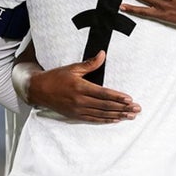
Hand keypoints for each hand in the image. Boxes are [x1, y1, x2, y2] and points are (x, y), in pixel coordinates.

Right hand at [26, 51, 140, 122]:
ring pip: (101, 114)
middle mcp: (80, 100)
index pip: (103, 93)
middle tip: (136, 110)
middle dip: (123, 108)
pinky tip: (115, 120)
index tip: (129, 99)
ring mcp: (78, 110)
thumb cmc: (56, 77)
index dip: (117, 97)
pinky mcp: (75, 116)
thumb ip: (89, 64)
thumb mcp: (72, 68)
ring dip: (117, 115)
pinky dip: (105, 120)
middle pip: (105, 105)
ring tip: (130, 116)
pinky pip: (93, 119)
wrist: (39, 90)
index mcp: (80, 87)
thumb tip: (103, 54)